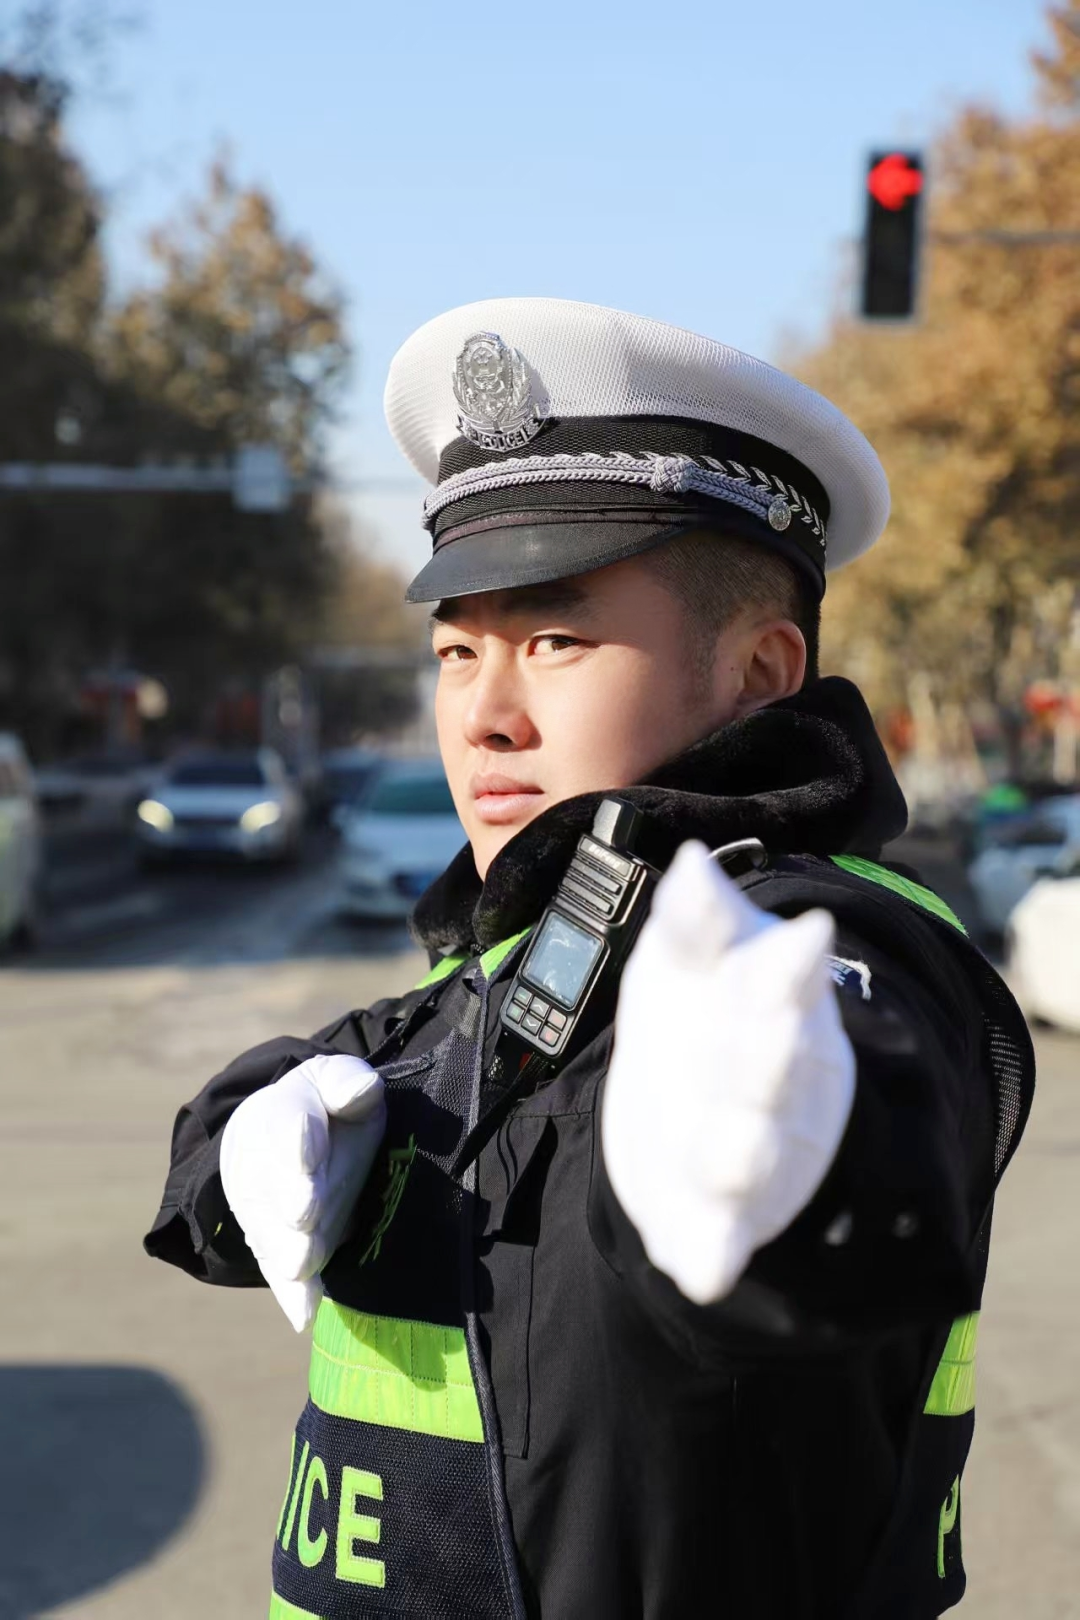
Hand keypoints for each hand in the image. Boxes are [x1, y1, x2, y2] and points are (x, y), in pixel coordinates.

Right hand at [220, 1053, 386, 1330]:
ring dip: (289, 1250)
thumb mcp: (336, 1080)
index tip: (309, 1154)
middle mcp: (261, 1166)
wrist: (284, 1137)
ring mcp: (265, 1210)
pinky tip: (303, 1313)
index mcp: (279, 1113)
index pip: (286, 1126)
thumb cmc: (325, 1107)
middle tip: (304, 1216)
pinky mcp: (275, 1246)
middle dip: (293, 1199)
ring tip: (302, 1267)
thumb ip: (346, 1082)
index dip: (299, 1143)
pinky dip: (291, 1292)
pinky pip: (279, 1269)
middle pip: (278, 1185)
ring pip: (274, 1233)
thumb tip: (361, 1090)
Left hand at [602, 841, 854, 1305]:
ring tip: (725, 1158)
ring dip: (742, 1157)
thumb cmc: (700, 1011)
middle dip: (771, 1061)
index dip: (793, 966)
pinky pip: (717, 1238)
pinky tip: (703, 1270)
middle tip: (764, 1040)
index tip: (805, 938)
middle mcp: (776, 1082)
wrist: (689, 1101)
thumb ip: (695, 917)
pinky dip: (712, 1255)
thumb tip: (690, 865)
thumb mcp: (690, 956)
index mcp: (776, 1008)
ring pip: (752, 1157)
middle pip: (778, 1074)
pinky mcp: (716, 1213)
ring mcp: (752, 1151)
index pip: (790, 983)